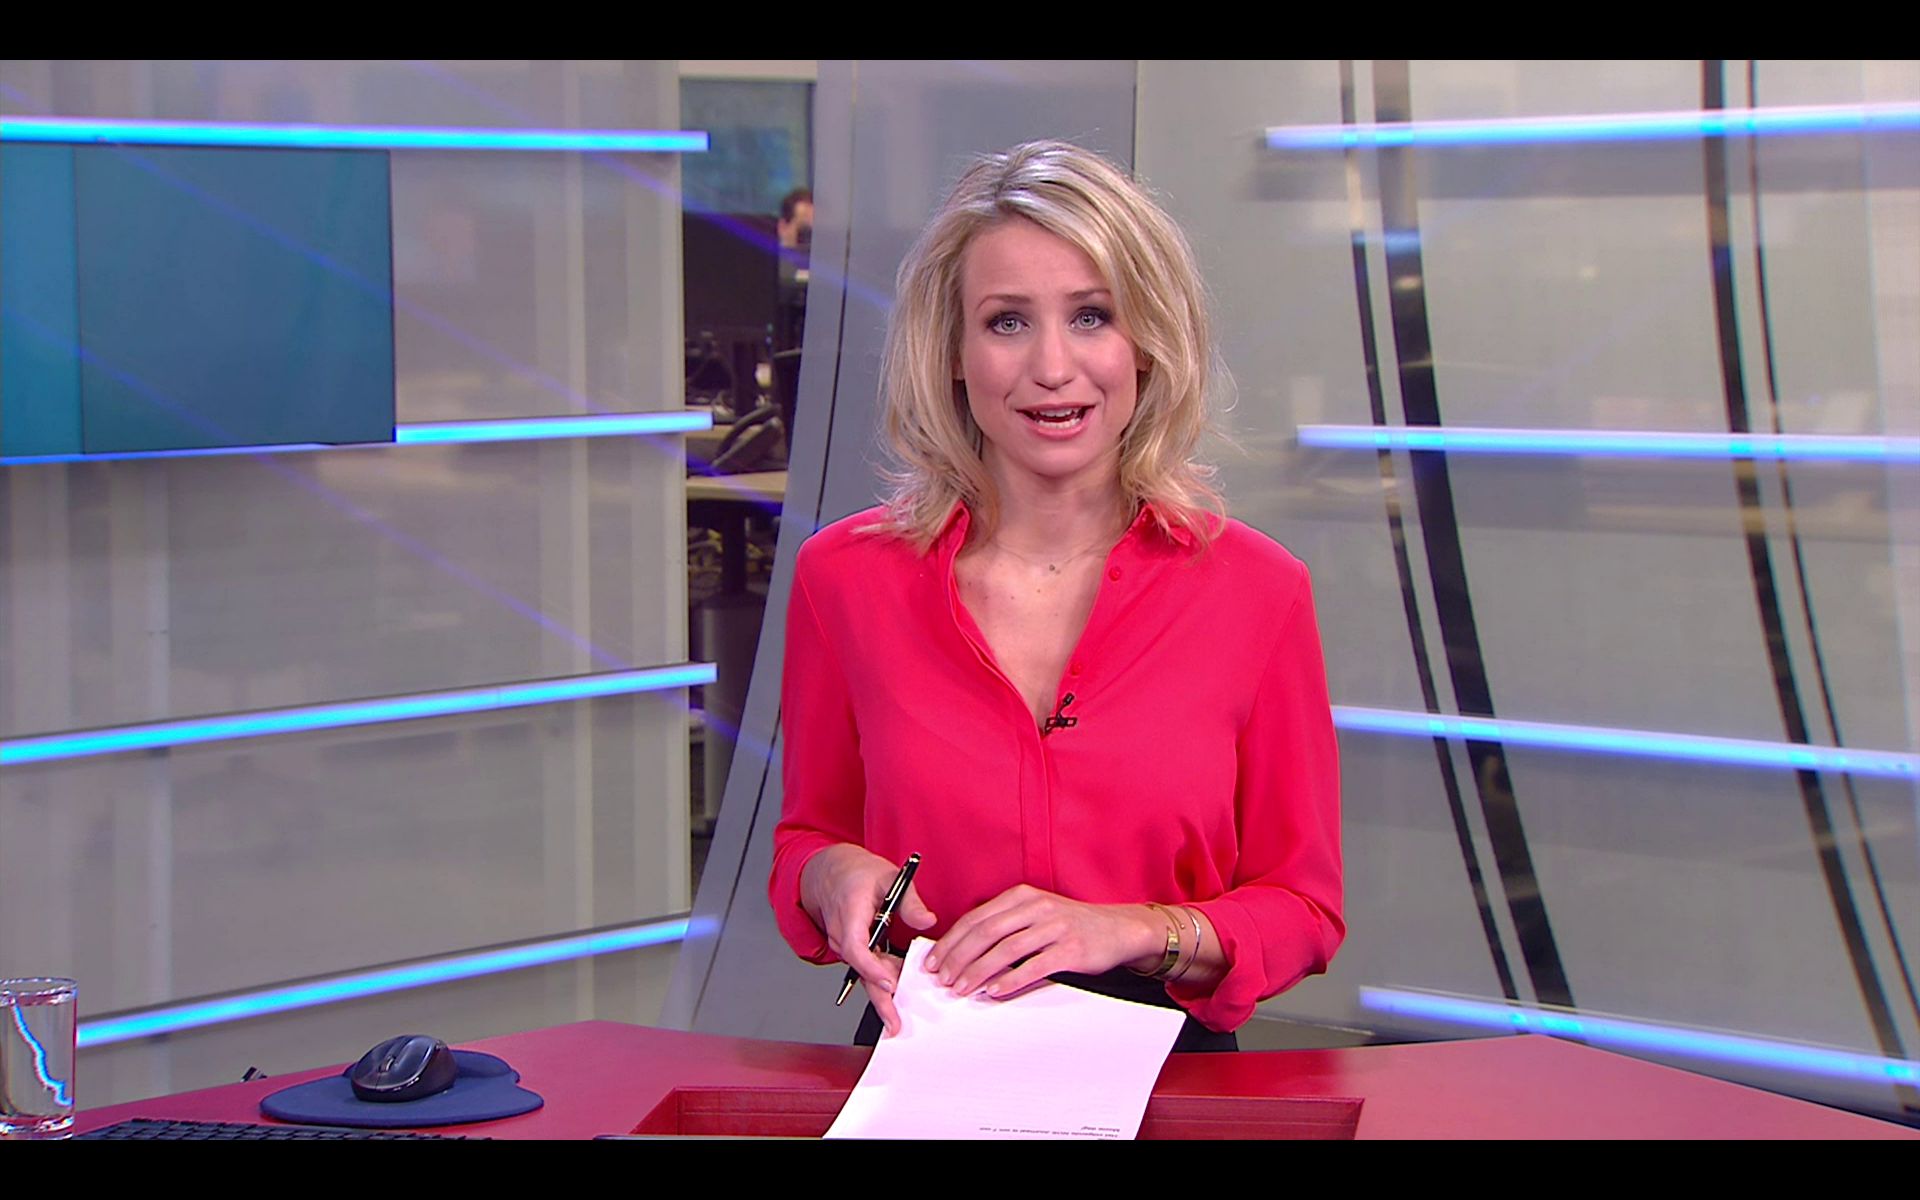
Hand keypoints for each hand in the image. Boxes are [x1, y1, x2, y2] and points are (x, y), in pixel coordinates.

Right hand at [799, 844, 935, 1034]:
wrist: (829, 872)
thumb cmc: (857, 873)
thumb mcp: (890, 876)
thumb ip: (909, 900)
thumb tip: (928, 921)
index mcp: (850, 913)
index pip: (856, 947)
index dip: (873, 968)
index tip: (891, 983)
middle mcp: (843, 934)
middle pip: (861, 971)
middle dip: (879, 999)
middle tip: (895, 1023)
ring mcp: (844, 944)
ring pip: (865, 973)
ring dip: (886, 989)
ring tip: (907, 1010)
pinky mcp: (851, 950)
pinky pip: (866, 968)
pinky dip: (882, 979)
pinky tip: (900, 992)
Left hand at [922, 885, 1165, 999]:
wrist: (1118, 929)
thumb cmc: (1071, 925)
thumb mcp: (1036, 913)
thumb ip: (1005, 924)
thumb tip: (964, 949)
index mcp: (1022, 896)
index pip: (977, 918)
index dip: (952, 941)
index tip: (935, 961)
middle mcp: (1036, 908)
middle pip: (986, 933)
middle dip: (959, 958)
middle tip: (943, 978)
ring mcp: (1054, 927)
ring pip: (1006, 950)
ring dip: (978, 971)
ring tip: (962, 988)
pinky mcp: (1071, 950)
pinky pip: (1034, 966)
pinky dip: (1011, 980)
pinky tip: (994, 991)